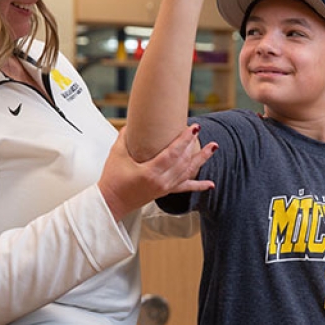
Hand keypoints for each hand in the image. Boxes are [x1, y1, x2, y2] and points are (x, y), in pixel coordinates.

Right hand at [98, 124, 217, 220]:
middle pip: (183, 161)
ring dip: (201, 159)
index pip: (173, 154)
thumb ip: (125, 136)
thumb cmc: (112, 179)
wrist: (111, 203)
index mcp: (149, 173)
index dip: (184, 140)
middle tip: (199, 129)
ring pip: (188, 172)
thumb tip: (134, 122)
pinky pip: (185, 188)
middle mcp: (161, 182)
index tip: (193, 128)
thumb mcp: (116, 154)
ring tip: (213, 147)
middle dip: (193, 144)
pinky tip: (211, 184)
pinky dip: (199, 185)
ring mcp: (165, 188)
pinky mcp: (165, 192)